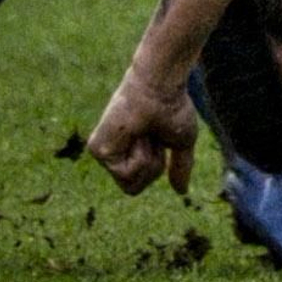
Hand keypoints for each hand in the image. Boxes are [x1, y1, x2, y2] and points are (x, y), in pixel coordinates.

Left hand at [88, 66, 197, 196]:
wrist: (161, 89)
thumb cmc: (172, 108)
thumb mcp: (181, 142)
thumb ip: (179, 166)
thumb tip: (182, 192)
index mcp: (128, 152)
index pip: (138, 184)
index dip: (155, 167)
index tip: (157, 138)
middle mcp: (112, 153)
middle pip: (132, 189)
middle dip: (151, 167)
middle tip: (150, 137)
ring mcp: (103, 152)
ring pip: (129, 184)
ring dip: (146, 159)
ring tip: (142, 132)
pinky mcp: (98, 150)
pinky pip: (124, 174)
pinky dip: (138, 156)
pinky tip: (135, 133)